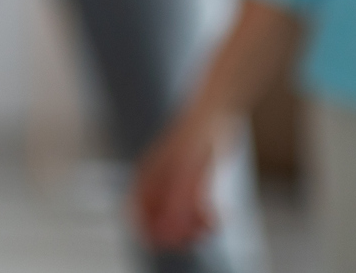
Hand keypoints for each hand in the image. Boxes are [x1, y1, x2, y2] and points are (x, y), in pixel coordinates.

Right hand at [132, 108, 228, 250]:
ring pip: (180, 219)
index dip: (147, 232)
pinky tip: (221, 216)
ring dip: (196, 229)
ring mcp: (177, 182)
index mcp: (146, 176)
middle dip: (177, 233)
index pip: (134, 212)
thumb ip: (177, 200)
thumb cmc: (196, 134)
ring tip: (212, 225)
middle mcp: (158, 181)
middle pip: (158, 220)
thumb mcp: (187, 169)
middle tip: (196, 235)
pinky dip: (208, 219)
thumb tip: (170, 230)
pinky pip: (198, 210)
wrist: (215, 112)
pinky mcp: (197, 182)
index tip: (167, 243)